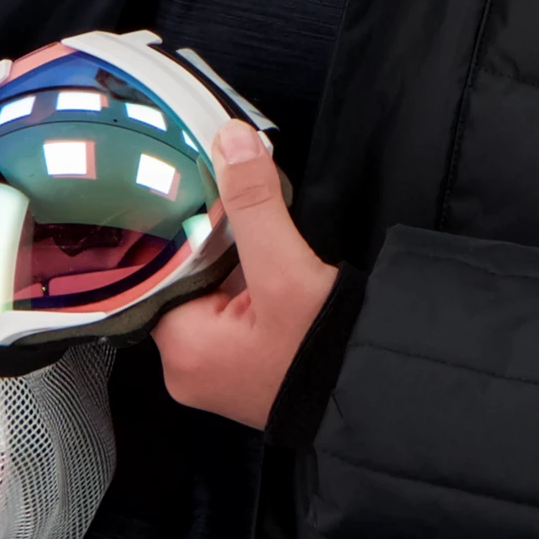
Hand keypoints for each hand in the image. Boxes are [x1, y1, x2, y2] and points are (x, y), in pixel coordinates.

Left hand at [151, 120, 337, 428]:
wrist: (378, 398)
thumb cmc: (326, 355)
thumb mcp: (286, 271)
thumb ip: (254, 205)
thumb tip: (231, 140)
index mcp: (179, 349)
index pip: (160, 270)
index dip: (184, 229)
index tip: (201, 190)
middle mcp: (186, 368)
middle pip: (186, 281)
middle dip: (215, 246)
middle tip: (239, 210)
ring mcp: (215, 374)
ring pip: (212, 295)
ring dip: (237, 265)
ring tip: (263, 241)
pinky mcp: (242, 371)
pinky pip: (232, 316)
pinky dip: (251, 289)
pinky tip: (274, 270)